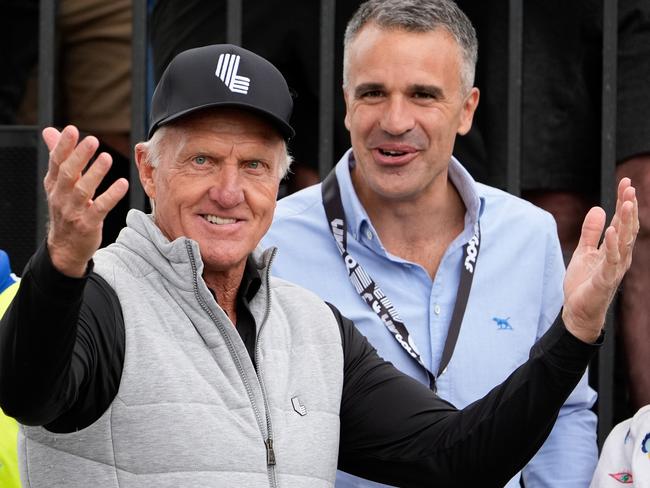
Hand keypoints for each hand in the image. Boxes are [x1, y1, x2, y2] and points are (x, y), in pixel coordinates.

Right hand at [43, 125, 128, 276]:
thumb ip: (58, 157)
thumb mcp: (58, 184)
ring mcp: (74, 211)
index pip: (56, 162)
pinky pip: (100, 209)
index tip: (72, 130)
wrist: (65, 247)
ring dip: (95, 173)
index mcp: (54, 184)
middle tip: (92, 140)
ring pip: (83, 190)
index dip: (63, 146)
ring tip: (107, 158)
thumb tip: (50, 131)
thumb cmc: (65, 210)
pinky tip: (122, 184)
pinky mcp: (88, 224)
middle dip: (79, 156)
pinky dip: (111, 196)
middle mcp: (61, 197)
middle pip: (68, 174)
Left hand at [562, 178, 638, 342]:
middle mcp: (619, 256)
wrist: (578, 311)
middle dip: (629, 207)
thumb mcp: (583, 252)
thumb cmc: (584, 283)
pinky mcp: (605, 279)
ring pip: (624, 241)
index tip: (625, 182)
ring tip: (627, 203)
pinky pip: (611, 260)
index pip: (621, 221)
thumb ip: (590, 232)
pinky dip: (612, 245)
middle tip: (630, 186)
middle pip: (627, 227)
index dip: (624, 202)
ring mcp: (614, 268)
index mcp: (614, 249)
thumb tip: (599, 208)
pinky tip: (612, 231)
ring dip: (626, 222)